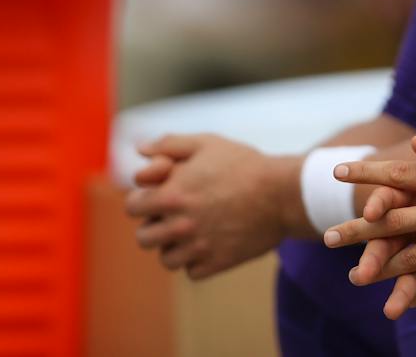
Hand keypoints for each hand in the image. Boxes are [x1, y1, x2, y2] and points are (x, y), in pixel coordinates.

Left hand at [125, 134, 301, 278]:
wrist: (283, 194)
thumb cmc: (244, 165)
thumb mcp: (208, 144)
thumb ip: (169, 144)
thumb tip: (139, 150)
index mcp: (171, 194)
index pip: (132, 208)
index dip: (143, 201)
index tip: (159, 197)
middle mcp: (179, 224)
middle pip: (144, 238)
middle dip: (155, 226)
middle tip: (177, 217)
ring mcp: (197, 247)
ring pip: (167, 259)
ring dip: (176, 247)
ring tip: (195, 231)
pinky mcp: (216, 263)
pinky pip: (193, 271)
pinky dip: (199, 261)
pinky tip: (213, 242)